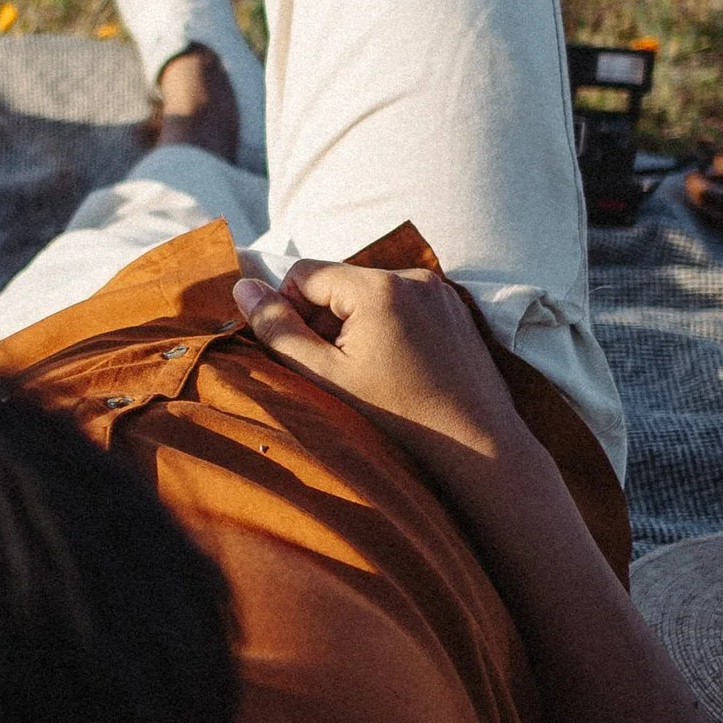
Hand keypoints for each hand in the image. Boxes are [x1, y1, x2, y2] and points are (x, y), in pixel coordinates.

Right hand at [231, 256, 528, 480]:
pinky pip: (403, 304)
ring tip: (370, 375)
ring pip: (370, 294)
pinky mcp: (456, 310)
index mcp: (378, 287)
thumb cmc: (400, 419)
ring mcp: (439, 292)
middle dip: (325, 319)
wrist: (480, 450)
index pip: (304, 272)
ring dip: (356, 324)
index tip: (304, 354)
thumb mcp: (325, 378)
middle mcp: (412, 276)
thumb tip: (242, 287)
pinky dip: (389, 328)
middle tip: (336, 371)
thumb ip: (278, 330)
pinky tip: (398, 371)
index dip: (289, 310)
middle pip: (339, 282)